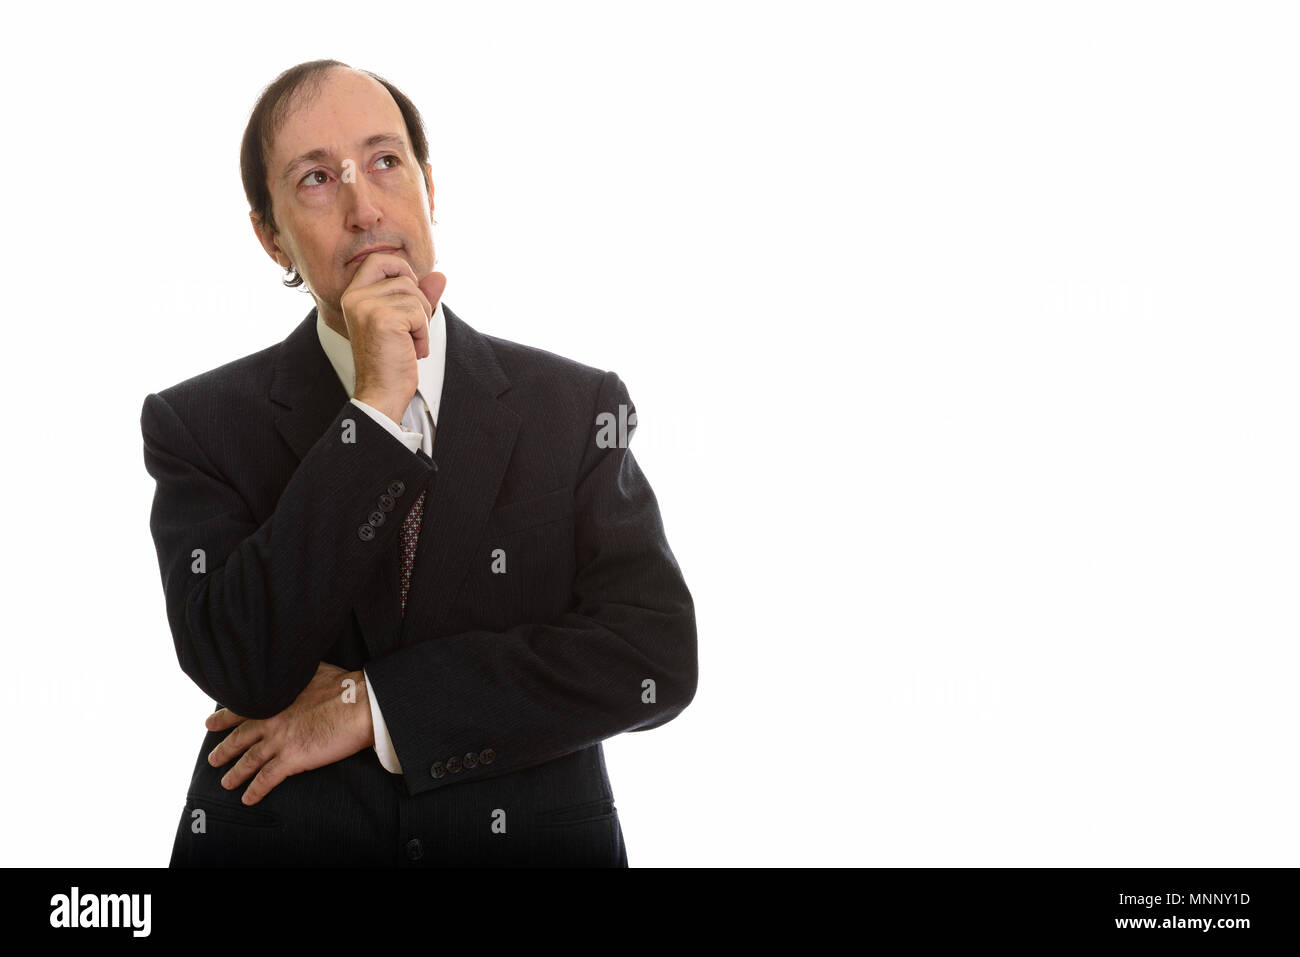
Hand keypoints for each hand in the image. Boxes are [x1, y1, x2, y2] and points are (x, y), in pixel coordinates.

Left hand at [205, 662, 374, 805]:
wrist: (359, 704)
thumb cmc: (343, 685)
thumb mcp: (312, 669)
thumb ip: (296, 673)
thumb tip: (294, 667)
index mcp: (274, 698)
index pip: (241, 709)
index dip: (223, 718)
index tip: (210, 723)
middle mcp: (271, 720)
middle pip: (239, 738)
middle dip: (223, 750)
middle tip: (213, 758)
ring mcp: (279, 741)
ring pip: (248, 761)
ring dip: (235, 774)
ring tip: (226, 783)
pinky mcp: (292, 759)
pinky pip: (267, 779)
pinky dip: (255, 790)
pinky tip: (248, 799)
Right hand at [342, 251, 446, 422]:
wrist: (382, 392)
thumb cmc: (391, 360)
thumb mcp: (406, 322)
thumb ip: (420, 296)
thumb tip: (440, 275)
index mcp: (354, 296)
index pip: (379, 260)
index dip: (402, 269)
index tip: (410, 296)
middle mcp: (356, 297)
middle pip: (405, 279)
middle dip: (419, 304)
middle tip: (411, 331)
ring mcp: (367, 306)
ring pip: (415, 296)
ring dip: (422, 322)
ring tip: (408, 343)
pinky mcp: (383, 319)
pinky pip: (420, 313)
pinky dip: (423, 334)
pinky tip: (411, 350)